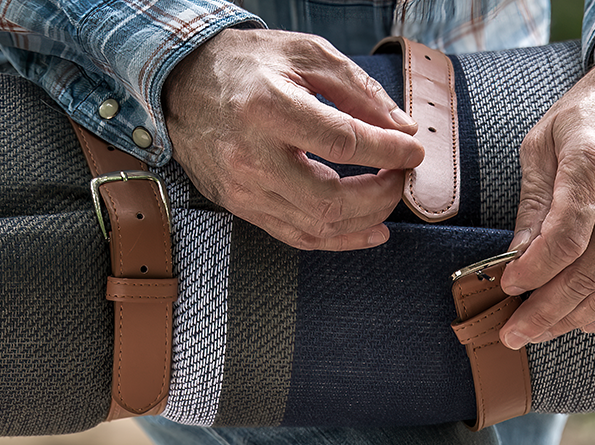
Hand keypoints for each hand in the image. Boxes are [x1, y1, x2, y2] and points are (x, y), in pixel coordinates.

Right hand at [163, 29, 424, 250]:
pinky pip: (296, 236)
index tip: (414, 150)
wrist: (180, 83)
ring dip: (366, 219)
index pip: (343, 142)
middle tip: (402, 175)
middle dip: (382, 193)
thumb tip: (402, 129)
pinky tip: (369, 229)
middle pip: (331, 198)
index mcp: (267, 107)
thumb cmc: (245, 64)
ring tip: (389, 198)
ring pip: (317, 225)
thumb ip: (357, 89)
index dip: (388, 152)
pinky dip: (339, 239)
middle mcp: (251, 156)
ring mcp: (242, 188)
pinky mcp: (239, 206)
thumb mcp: (305, 53)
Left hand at [498, 41, 594, 347]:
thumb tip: (516, 254)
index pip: (564, 240)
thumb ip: (534, 202)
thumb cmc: (590, 111)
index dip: (533, 272)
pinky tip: (589, 322)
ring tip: (543, 330)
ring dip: (576, 319)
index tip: (508, 287)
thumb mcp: (544, 141)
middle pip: (588, 274)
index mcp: (594, 166)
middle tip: (513, 333)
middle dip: (545, 312)